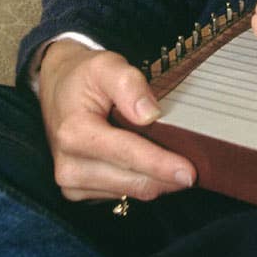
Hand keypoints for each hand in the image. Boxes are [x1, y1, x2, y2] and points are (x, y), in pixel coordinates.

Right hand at [38, 38, 195, 202]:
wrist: (58, 88)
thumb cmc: (84, 76)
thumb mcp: (107, 65)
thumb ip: (130, 85)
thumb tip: (150, 114)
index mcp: (75, 134)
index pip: (127, 154)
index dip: (161, 164)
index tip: (189, 172)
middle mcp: (70, 166)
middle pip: (133, 181)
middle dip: (167, 176)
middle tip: (199, 167)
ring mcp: (73, 183)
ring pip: (132, 191)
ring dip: (158, 180)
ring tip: (179, 161)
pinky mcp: (80, 191)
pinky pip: (123, 191)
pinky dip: (144, 180)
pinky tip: (157, 164)